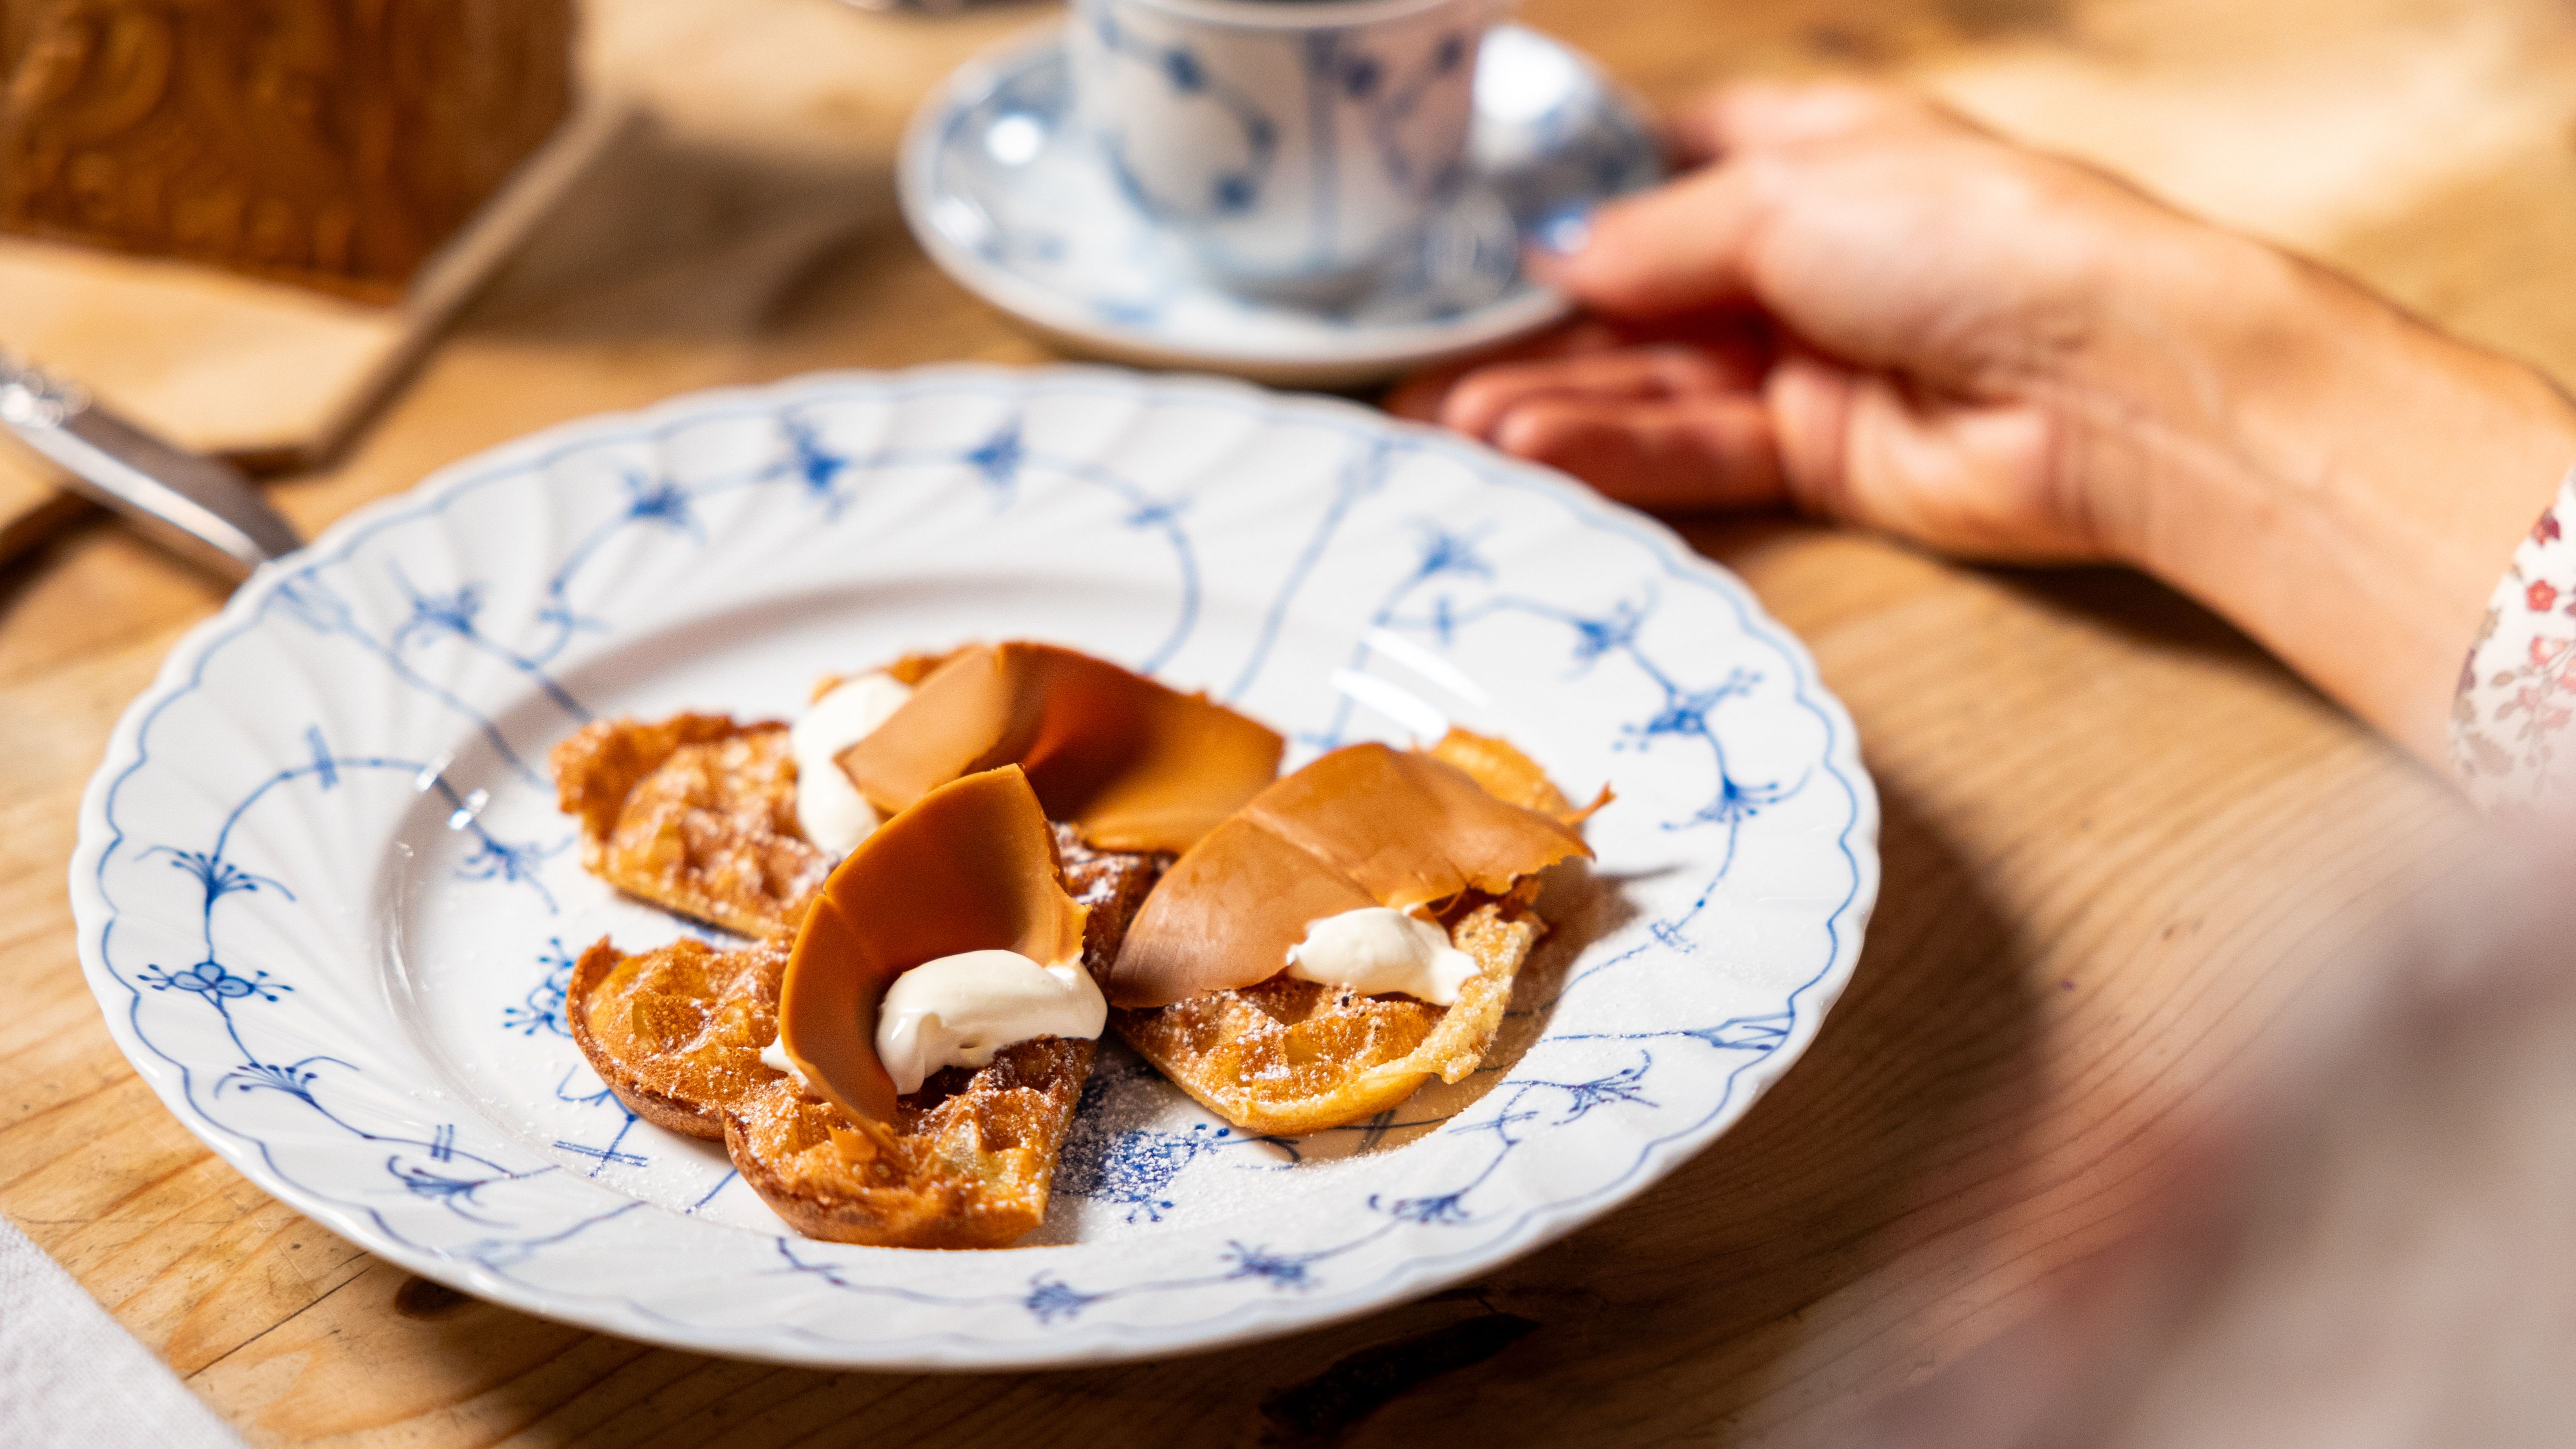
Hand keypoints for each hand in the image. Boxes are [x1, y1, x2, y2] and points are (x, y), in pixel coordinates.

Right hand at [1397, 84, 2195, 560]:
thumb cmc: (1971, 239)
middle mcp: (1802, 255)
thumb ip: (1654, 237)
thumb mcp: (1786, 200)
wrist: (2113, 383)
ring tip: (1452, 430)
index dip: (1570, 202)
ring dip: (1554, 404)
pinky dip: (1616, 451)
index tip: (1464, 244)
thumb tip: (1552, 255)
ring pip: (1654, 383)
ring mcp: (1810, 359)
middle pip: (1638, 295)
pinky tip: (1531, 451)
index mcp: (1808, 155)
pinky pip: (1698, 450)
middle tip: (1419, 375)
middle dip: (1533, 335)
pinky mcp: (1821, 454)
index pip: (1663, 167)